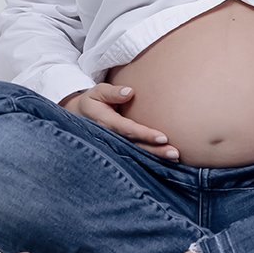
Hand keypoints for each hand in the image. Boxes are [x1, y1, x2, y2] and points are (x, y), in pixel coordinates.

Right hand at [62, 83, 177, 159]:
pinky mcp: (119, 148)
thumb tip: (130, 92)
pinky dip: (150, 158)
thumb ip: (112, 92)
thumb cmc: (92, 102)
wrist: (78, 117)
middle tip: (175, 153)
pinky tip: (166, 160)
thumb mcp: (97, 92)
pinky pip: (135, 155)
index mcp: (105, 122)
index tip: (163, 137)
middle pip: (135, 146)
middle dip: (155, 151)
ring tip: (175, 158)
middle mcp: (111, 137)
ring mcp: (115, 145)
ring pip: (137, 153)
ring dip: (156, 156)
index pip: (128, 130)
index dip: (145, 134)